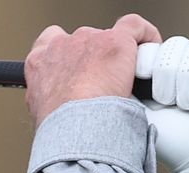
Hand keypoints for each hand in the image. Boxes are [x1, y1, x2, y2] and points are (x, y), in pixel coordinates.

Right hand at [25, 14, 162, 127]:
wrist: (74, 128)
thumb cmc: (59, 129)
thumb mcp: (42, 114)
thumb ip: (52, 101)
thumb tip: (65, 113)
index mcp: (39, 62)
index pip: (52, 44)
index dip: (69, 54)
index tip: (80, 69)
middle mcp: (61, 45)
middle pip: (83, 42)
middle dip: (96, 59)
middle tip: (106, 83)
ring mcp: (89, 40)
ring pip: (108, 38)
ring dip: (116, 56)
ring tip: (125, 81)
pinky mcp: (115, 41)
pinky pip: (133, 26)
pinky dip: (144, 36)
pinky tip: (149, 53)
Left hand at [136, 37, 188, 172]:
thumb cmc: (174, 147)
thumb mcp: (140, 117)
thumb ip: (126, 90)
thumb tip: (114, 67)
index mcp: (160, 79)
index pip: (152, 48)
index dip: (149, 60)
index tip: (146, 80)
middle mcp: (186, 72)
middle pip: (174, 46)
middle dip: (169, 75)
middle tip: (170, 104)